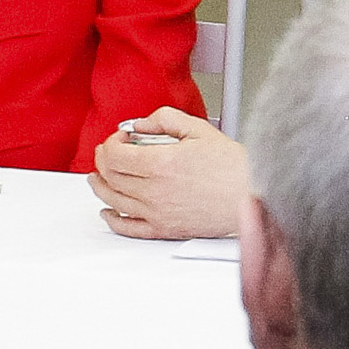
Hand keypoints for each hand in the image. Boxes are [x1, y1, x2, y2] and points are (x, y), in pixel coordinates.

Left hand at [90, 110, 245, 239]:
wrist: (251, 196)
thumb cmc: (232, 167)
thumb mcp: (199, 129)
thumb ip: (165, 119)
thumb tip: (140, 123)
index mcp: (161, 163)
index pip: (114, 155)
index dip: (110, 143)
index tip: (120, 138)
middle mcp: (154, 190)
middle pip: (110, 176)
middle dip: (103, 160)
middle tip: (107, 152)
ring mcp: (157, 213)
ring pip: (113, 200)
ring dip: (100, 186)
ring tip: (96, 177)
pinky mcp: (164, 230)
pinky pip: (128, 228)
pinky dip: (112, 219)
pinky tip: (107, 212)